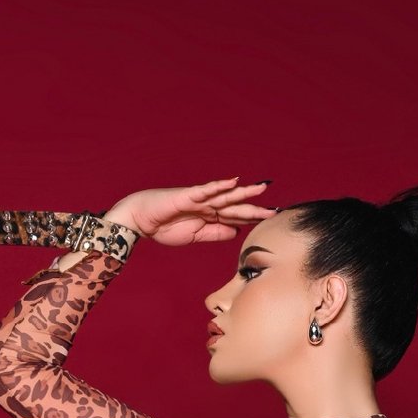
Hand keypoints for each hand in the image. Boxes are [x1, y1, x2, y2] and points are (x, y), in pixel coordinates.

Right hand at [105, 178, 274, 247]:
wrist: (142, 221)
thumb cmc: (165, 227)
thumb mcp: (195, 236)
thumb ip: (215, 233)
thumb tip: (236, 231)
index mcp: (210, 216)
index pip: (236, 217)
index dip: (253, 218)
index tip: (271, 220)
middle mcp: (208, 206)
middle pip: (236, 206)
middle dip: (255, 208)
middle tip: (276, 209)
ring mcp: (199, 200)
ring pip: (226, 196)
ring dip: (244, 192)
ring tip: (263, 188)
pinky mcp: (187, 196)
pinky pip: (206, 190)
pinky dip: (219, 186)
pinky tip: (233, 181)